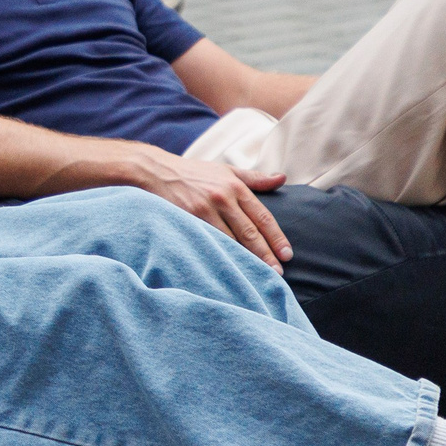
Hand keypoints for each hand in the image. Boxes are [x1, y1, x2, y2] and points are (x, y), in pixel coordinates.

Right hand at [124, 148, 291, 269]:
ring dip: (246, 258)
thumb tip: (282, 178)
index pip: (262, 216)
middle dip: (266, 254)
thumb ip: (255, 177)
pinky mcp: (190, 219)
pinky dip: (222, 254)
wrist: (157, 171)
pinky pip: (210, 241)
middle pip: (250, 232)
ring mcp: (206, 209)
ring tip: (259, 274)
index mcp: (236, 186)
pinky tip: (230, 267)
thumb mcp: (226, 170)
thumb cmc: (194, 173)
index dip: (276, 237)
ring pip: (231, 240)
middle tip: (278, 272)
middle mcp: (223, 197)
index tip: (287, 254)